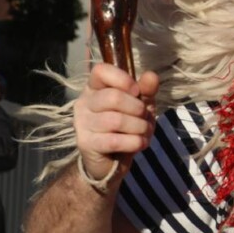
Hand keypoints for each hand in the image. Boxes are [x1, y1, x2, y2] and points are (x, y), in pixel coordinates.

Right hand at [75, 63, 158, 182]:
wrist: (111, 161)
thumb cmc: (126, 127)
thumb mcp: (140, 106)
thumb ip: (146, 90)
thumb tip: (151, 75)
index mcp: (95, 88)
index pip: (100, 71)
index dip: (123, 79)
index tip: (136, 92)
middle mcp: (84, 103)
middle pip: (113, 97)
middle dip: (138, 108)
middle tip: (145, 118)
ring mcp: (82, 123)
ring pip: (116, 120)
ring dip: (139, 127)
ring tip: (144, 132)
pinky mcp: (86, 144)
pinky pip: (114, 141)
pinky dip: (135, 142)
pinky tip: (140, 143)